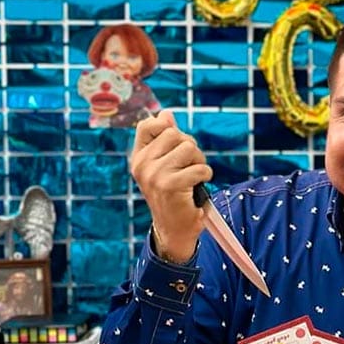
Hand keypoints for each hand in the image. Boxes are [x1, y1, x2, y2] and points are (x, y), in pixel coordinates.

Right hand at [131, 110, 212, 262]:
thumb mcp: (165, 167)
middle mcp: (142, 164)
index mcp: (138, 158)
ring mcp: (154, 174)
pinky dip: (205, 176)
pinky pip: (199, 168)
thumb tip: (167, 113)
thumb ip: (166, 141)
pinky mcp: (170, 185)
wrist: (173, 230)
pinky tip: (198, 187)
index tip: (177, 144)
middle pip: (175, 134)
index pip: (148, 125)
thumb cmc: (173, 197)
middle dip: (190, 148)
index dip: (167, 127)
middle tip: (190, 166)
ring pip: (189, 147)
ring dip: (199, 161)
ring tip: (194, 177)